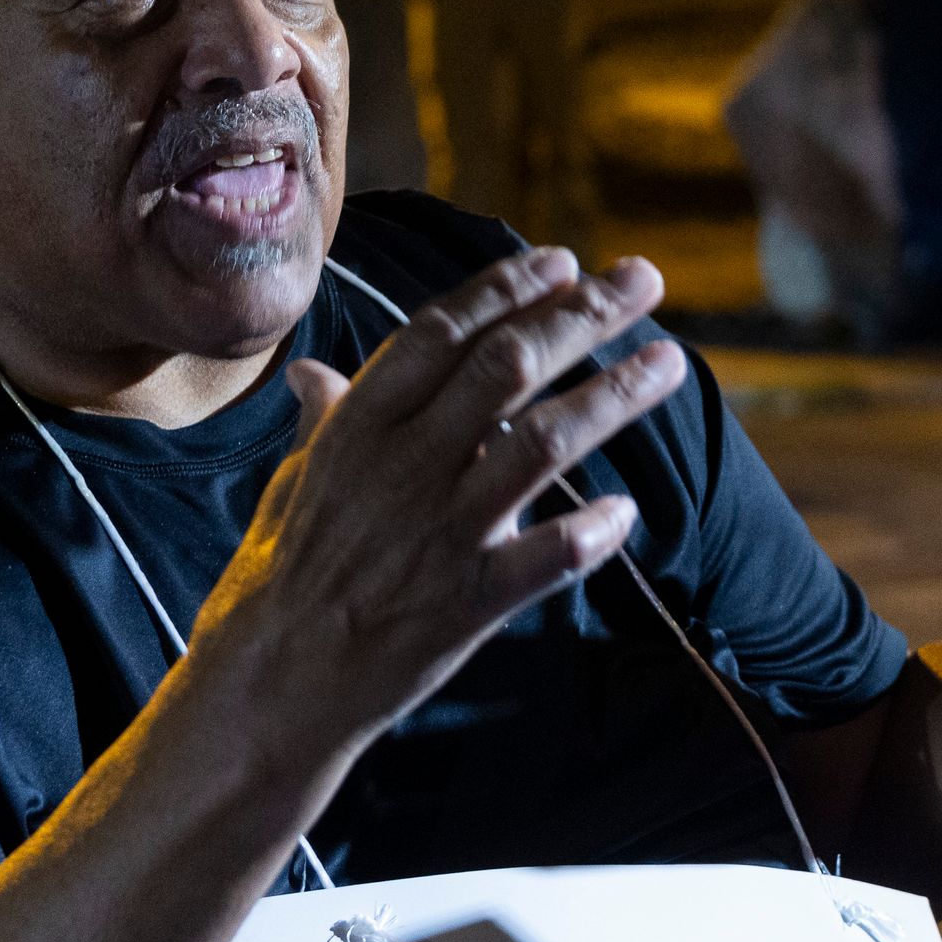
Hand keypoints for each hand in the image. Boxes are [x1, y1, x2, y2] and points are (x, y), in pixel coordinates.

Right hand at [187, 247, 686, 763]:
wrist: (273, 680)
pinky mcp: (466, 600)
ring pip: (541, 444)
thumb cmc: (283, 574)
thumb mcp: (295, 482)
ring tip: (669, 363)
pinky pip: (544, 560)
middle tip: (642, 281)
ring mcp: (439, 531)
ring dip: (613, 396)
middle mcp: (403, 465)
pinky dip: (589, 533)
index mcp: (361, 426)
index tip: (565, 261)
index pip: (443, 331)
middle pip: (508, 367)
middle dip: (584, 315)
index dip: (508, 289)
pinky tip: (626, 512)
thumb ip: (323, 420)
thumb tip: (312, 370)